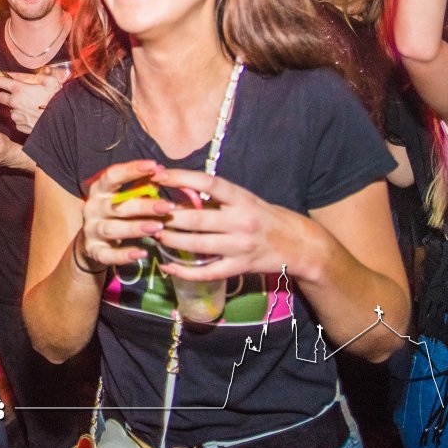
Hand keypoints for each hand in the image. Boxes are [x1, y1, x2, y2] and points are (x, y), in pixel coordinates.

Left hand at [0, 69, 62, 133]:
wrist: (62, 121)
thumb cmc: (57, 100)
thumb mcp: (51, 82)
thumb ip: (41, 74)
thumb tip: (41, 69)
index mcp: (19, 88)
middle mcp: (14, 102)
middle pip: (1, 96)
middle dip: (7, 94)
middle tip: (20, 94)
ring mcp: (16, 115)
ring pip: (10, 109)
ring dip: (16, 107)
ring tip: (32, 107)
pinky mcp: (20, 126)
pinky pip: (17, 120)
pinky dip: (22, 118)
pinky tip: (33, 117)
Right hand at [80, 160, 172, 269]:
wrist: (92, 244)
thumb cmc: (116, 214)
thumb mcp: (125, 198)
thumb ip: (141, 185)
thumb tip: (160, 171)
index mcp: (99, 190)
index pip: (112, 175)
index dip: (132, 170)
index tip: (154, 165)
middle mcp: (92, 208)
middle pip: (117, 205)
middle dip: (144, 205)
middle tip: (168, 206)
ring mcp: (91, 230)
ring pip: (113, 228)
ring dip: (136, 227)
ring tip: (158, 227)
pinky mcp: (94, 251)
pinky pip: (108, 255)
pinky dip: (124, 255)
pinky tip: (142, 253)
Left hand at [151, 168, 314, 281]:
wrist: (299, 245)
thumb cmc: (264, 217)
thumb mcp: (245, 200)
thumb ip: (217, 197)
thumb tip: (180, 188)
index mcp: (242, 199)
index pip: (209, 183)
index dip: (183, 177)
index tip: (160, 174)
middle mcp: (241, 222)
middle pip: (198, 218)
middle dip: (168, 216)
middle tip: (148, 212)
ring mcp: (241, 247)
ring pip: (198, 245)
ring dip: (171, 241)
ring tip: (153, 234)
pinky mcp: (240, 268)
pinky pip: (207, 272)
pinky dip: (184, 272)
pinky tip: (167, 267)